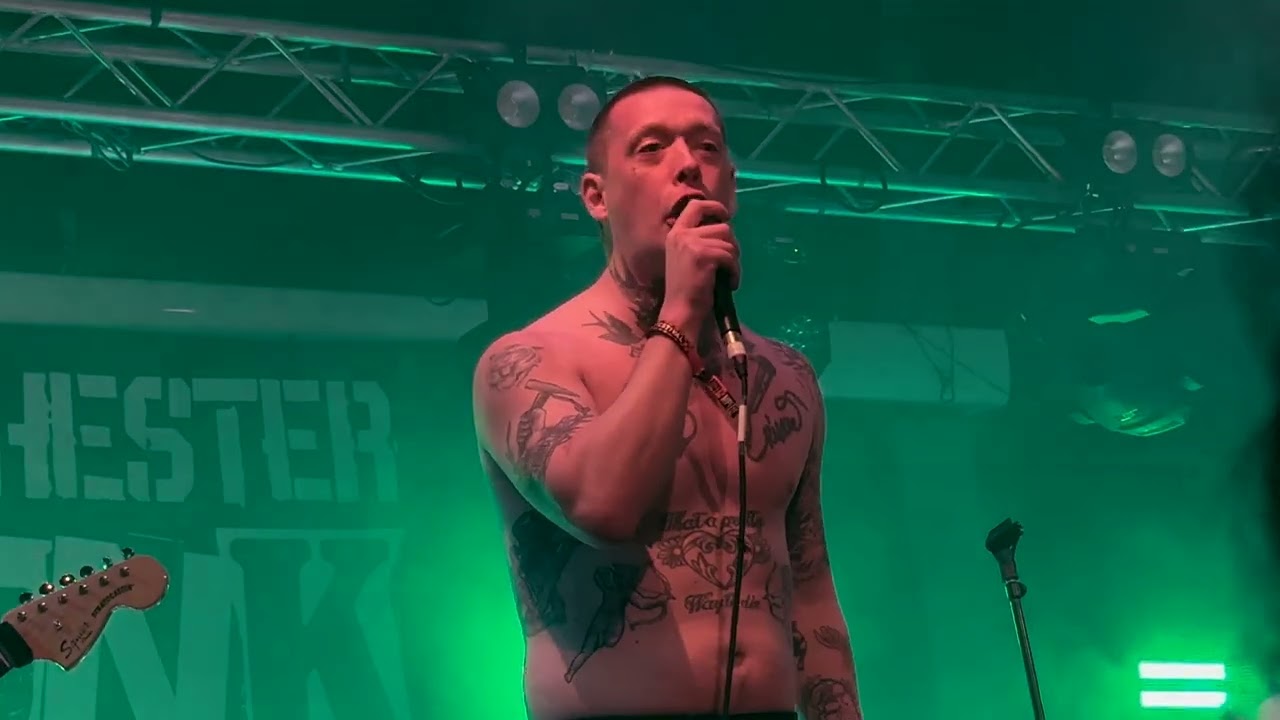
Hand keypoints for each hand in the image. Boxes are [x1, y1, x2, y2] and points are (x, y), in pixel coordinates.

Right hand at [660, 199, 738, 335]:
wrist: (680, 311)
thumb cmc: (687, 289)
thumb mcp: (688, 258)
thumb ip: (700, 240)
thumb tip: (725, 229)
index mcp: (675, 233)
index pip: (695, 205)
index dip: (714, 206)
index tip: (725, 216)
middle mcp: (681, 234)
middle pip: (722, 226)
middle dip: (732, 244)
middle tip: (730, 262)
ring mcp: (691, 243)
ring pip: (729, 242)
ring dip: (734, 261)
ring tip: (728, 276)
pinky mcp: (703, 255)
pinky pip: (730, 256)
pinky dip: (735, 271)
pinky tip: (730, 284)